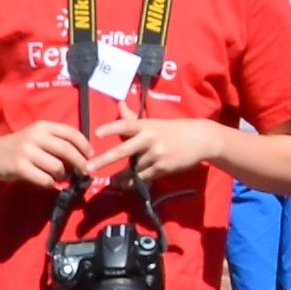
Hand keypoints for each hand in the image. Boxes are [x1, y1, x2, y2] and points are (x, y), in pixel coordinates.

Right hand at [0, 122, 92, 190]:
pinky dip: (51, 183)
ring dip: (64, 175)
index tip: (91, 155)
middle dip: (80, 163)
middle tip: (85, 172)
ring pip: (57, 167)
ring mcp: (26, 151)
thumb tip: (83, 157)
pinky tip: (49, 182)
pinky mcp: (19, 167)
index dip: (84, 145)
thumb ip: (57, 142)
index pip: (71, 133)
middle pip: (67, 150)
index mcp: (43, 126)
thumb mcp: (37, 137)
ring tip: (63, 177)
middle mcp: (35, 136)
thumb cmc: (20, 147)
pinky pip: (45, 179)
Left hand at [93, 114, 234, 182]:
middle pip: (124, 151)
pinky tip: (125, 185)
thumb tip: (118, 104)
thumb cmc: (173, 130)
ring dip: (123, 176)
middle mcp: (150, 139)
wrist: (201, 140)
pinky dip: (133, 182)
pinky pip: (143, 177)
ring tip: (112, 182)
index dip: (111, 128)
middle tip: (89, 168)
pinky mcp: (163, 168)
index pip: (126, 125)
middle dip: (105, 159)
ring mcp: (157, 155)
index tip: (97, 133)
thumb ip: (133, 118)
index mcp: (146, 125)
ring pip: (133, 167)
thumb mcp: (154, 122)